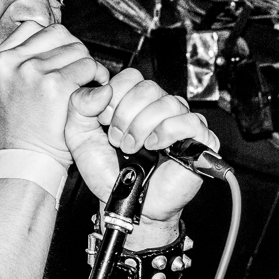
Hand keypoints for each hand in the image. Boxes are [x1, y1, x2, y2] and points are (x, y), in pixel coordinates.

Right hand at [0, 22, 108, 164]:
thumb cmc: (19, 133)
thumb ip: (18, 64)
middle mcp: (6, 62)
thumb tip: (49, 41)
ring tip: (84, 83)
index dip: (53, 44)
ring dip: (86, 64)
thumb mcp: (3, 91)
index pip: (31, 29)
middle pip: (56, 33)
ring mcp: (29, 71)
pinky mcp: (53, 85)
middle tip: (77, 73)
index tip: (60, 62)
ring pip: (75, 47)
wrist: (25, 164)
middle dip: (72, 51)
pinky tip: (92, 91)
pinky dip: (96, 77)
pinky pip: (86, 66)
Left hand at [65, 69, 218, 222]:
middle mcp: (159, 108)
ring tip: (133, 148)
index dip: (115, 95)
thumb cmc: (107, 171)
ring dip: (143, 127)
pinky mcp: (199, 139)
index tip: (104, 119)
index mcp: (135, 103)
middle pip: (148, 88)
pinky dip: (167, 133)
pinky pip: (189, 121)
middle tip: (117, 139)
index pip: (131, 77)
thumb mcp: (79, 136)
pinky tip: (154, 147)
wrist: (124, 202)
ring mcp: (180, 122)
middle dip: (126, 115)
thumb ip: (79, 106)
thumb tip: (102, 89)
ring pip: (167, 103)